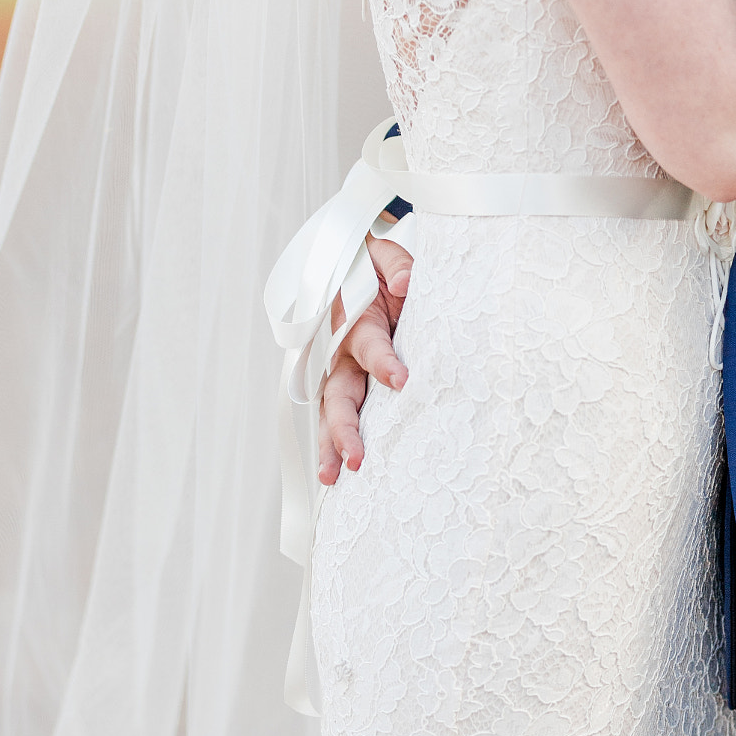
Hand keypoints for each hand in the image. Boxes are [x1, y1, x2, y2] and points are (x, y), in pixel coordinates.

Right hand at [318, 232, 412, 484]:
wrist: (357, 267)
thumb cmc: (377, 267)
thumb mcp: (386, 257)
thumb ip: (397, 265)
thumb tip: (405, 284)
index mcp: (355, 320)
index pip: (370, 347)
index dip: (384, 364)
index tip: (402, 382)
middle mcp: (340, 352)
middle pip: (339, 393)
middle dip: (345, 427)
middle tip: (357, 458)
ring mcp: (339, 371)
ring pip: (330, 412)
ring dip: (331, 445)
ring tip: (334, 478)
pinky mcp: (345, 383)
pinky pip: (336, 415)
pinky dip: (333, 444)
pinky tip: (338, 476)